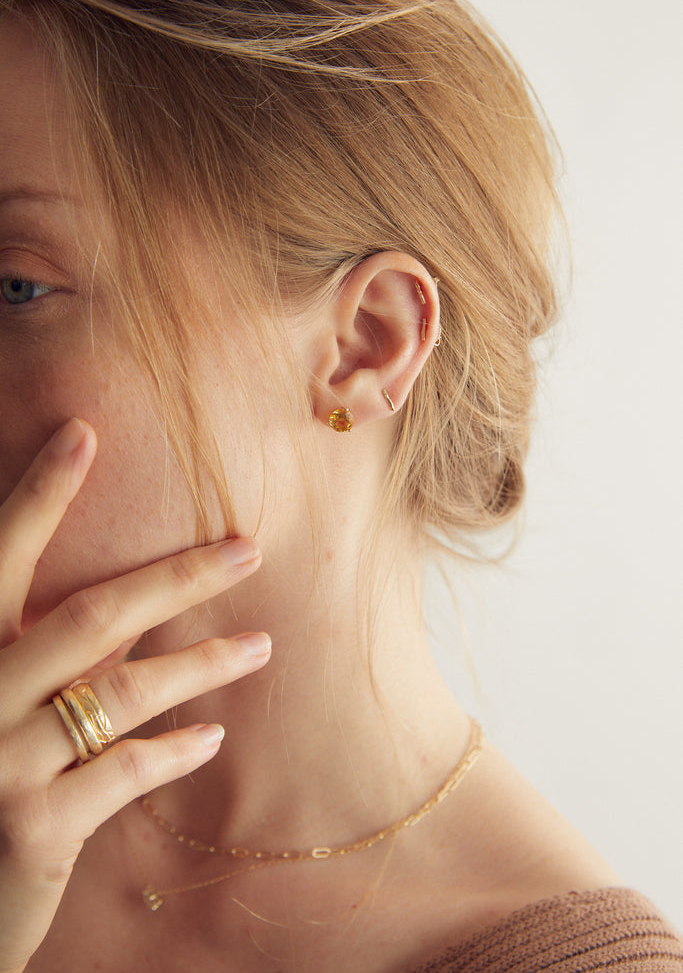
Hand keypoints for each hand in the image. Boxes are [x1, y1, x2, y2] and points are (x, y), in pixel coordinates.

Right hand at [0, 419, 270, 972]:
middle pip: (91, 618)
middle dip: (176, 578)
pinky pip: (124, 771)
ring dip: (201, 665)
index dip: (39, 495)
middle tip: (247, 549)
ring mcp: (2, 762)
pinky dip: (174, 750)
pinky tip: (212, 737)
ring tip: (261, 646)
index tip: (84, 432)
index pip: (2, 559)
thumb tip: (129, 604)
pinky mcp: (33, 827)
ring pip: (122, 693)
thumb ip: (41, 650)